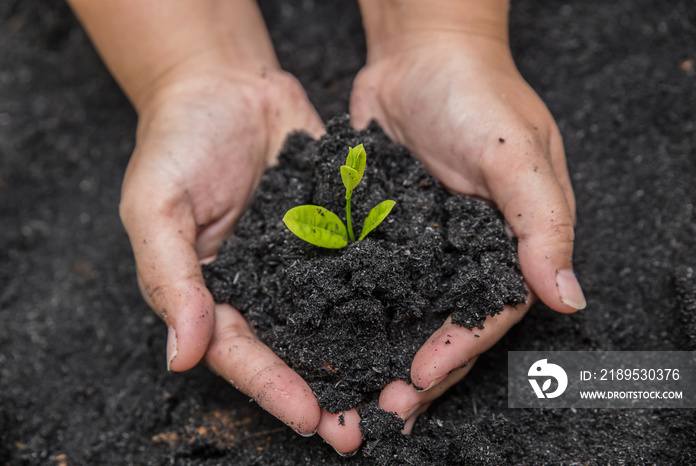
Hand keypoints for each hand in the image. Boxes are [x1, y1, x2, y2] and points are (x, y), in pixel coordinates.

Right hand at [119, 64, 365, 448]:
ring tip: (397, 395)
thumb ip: (170, 279)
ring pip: (335, 318)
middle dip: (325, 391)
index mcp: (214, 292)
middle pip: (294, 349)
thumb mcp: (155, 207)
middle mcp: (264, 286)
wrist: (226, 85)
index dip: (273, 386)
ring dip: (364, 358)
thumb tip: (182, 357)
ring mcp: (305, 261)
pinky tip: (416, 321)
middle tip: (358, 430)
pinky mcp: (338, 231)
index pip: (241, 351)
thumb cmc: (177, 142)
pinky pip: (362, 266)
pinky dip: (386, 295)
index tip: (309, 417)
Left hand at [350, 28, 585, 429]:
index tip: (420, 378)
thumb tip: (569, 297)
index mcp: (506, 245)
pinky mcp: (382, 231)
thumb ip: (543, 223)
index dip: (458, 350)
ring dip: (380, 351)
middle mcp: (463, 253)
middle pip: (442, 324)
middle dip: (416, 370)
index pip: (488, 312)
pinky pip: (367, 278)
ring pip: (402, 312)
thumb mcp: (517, 154)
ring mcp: (420, 245)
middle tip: (381, 410)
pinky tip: (325, 336)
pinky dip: (351, 309)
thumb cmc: (479, 95)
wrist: (419, 55)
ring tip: (350, 392)